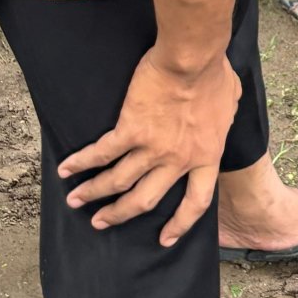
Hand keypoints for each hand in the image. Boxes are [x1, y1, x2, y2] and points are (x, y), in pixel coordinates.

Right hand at [58, 49, 241, 245]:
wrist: (193, 58)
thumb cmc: (214, 73)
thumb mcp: (231, 101)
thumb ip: (224, 118)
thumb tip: (224, 113)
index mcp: (207, 156)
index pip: (196, 203)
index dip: (180, 224)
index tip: (165, 239)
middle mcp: (178, 160)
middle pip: (145, 200)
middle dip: (119, 215)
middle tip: (100, 223)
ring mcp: (152, 148)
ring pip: (118, 182)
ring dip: (93, 193)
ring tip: (75, 200)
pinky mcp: (130, 130)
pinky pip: (101, 154)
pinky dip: (81, 163)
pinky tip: (66, 169)